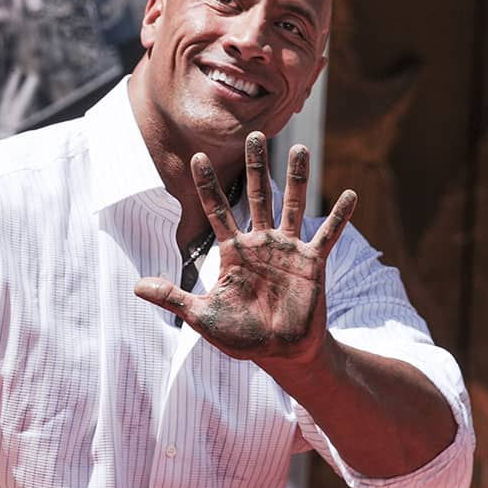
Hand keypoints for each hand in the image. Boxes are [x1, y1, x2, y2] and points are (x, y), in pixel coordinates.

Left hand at [135, 132, 356, 364]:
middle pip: (256, 196)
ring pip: (292, 205)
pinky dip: (339, 216)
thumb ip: (172, 298)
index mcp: (232, 252)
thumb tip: (136, 287)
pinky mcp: (312, 263)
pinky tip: (351, 193)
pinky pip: (328, 235)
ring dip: (296, 178)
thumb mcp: (201, 316)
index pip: (215, 210)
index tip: (197, 157)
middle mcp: (260, 244)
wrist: (279, 353)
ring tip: (299, 147)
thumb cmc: (240, 336)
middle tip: (254, 134)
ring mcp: (287, 250)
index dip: (206, 185)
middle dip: (254, 166)